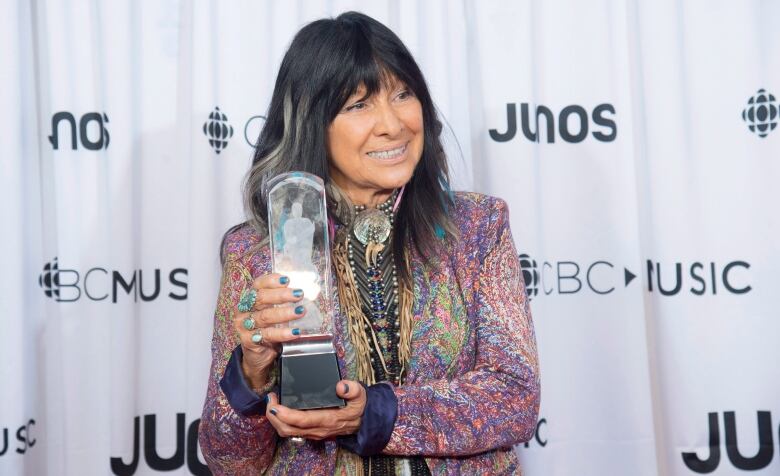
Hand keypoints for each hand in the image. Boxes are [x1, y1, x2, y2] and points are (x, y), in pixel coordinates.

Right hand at [233, 273, 304, 388]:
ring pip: (265, 317)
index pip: (258, 285)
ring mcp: (244, 326)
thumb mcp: (272, 312)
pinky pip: (267, 335)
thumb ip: (281, 302)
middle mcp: (244, 310)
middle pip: (261, 299)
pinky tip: (295, 332)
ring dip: (285, 314)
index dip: (271, 281)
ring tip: (300, 312)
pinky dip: (282, 333)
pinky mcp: (248, 341)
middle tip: (299, 294)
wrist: (257, 355)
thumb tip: (302, 292)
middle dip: (281, 295)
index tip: (287, 280)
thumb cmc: (267, 329)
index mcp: (249, 299)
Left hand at [266, 380, 365, 439]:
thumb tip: (341, 385)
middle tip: (270, 400)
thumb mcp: (360, 395)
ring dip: (276, 420)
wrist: (363, 422)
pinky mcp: (312, 432)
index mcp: (328, 419)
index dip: (285, 414)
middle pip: (288, 429)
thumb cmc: (359, 407)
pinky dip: (282, 422)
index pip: (301, 420)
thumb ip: (353, 389)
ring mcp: (314, 432)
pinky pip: (292, 431)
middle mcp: (318, 429)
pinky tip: (279, 411)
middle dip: (274, 416)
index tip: (275, 404)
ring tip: (272, 404)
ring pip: (288, 432)